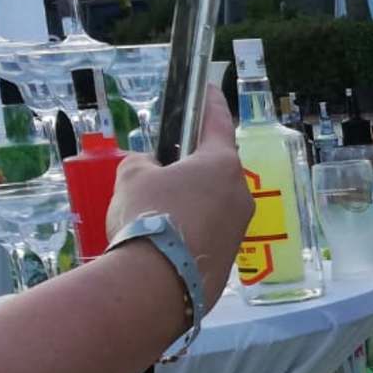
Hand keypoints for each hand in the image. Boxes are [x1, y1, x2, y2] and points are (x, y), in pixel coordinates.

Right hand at [106, 95, 250, 313]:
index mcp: (222, 164)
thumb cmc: (148, 216)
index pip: (218, 123)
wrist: (157, 284)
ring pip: (213, 203)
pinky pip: (208, 232)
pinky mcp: (230, 258)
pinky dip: (190, 229)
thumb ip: (143, 164)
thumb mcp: (132, 177)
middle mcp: (240, 193)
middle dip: (193, 164)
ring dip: (190, 200)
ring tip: (156, 207)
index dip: (210, 103)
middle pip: (216, 168)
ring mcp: (239, 228)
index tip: (209, 88)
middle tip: (166, 163)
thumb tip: (150, 169)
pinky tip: (164, 237)